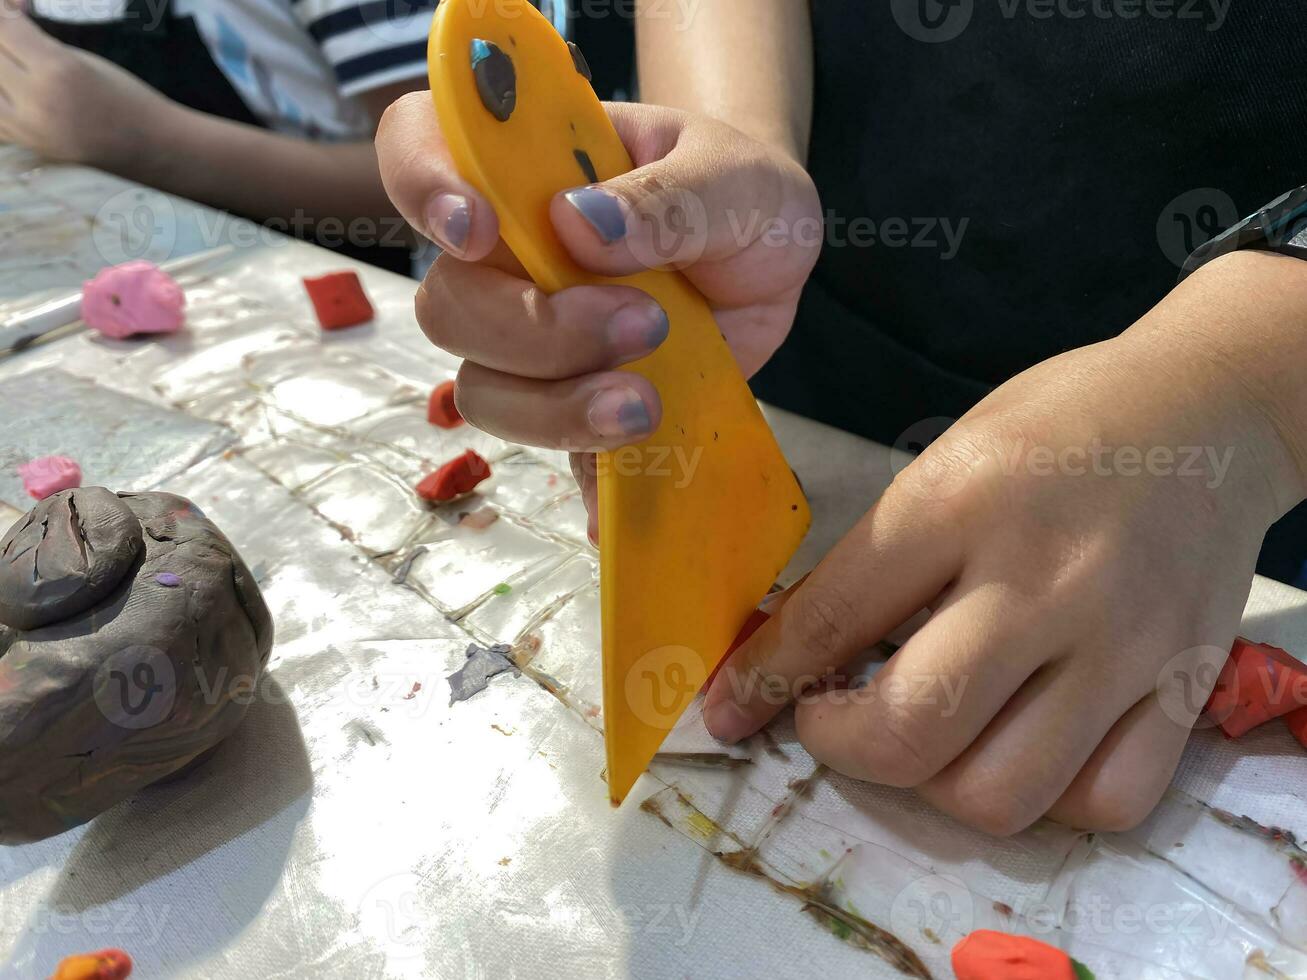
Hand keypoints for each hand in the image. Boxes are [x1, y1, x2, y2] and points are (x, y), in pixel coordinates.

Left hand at [0, 3, 175, 167]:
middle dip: (2, 39)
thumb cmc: (128, 99)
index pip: (5, 28)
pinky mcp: (25, 146)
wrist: (151, 150)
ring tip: (15, 63)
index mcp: (58, 70)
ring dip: (1, 68)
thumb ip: (39, 42)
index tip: (15, 8)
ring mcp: (26, 129)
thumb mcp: (85, 60)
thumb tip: (7, 18)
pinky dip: (1, 96)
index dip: (5, 12)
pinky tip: (12, 91)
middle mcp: (35, 101)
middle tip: (14, 32)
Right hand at [377, 93, 821, 539]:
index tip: (477, 232)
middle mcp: (508, 258)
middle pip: (450, 305)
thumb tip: (578, 227)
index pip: (418, 148)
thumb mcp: (728, 175)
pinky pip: (553, 453)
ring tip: (646, 404)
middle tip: (642, 324)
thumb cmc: (734, 190)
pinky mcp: (574, 402)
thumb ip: (665, 198)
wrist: (770, 256)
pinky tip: (620, 496)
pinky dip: (585, 476)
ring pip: (485, 391)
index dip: (422, 187)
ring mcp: (533, 340)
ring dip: (555, 408)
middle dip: (530, 329)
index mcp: (525, 169)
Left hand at [704, 251, 1306, 834]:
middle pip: (910, 732)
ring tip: (924, 735)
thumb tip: (798, 645)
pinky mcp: (1182, 686)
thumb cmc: (1062, 421)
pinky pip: (1104, 802)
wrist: (1213, 406)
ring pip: (998, 794)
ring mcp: (1120, 645)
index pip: (832, 619)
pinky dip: (1045, 798)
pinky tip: (1020, 747)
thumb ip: (880, 555)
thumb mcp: (948, 455)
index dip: (762, 680)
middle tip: (830, 717)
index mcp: (962, 501)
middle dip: (839, 745)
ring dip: (933, 786)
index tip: (730, 710)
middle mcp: (1041, 582)